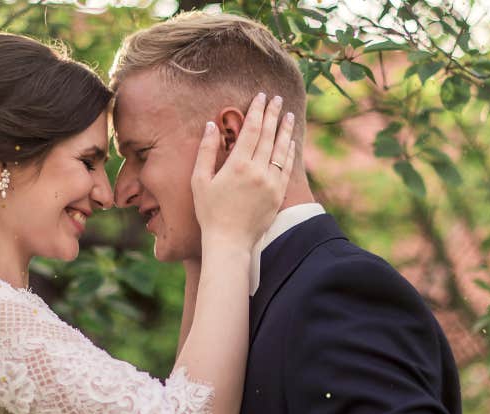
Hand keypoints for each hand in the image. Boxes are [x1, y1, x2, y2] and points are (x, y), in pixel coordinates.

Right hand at [191, 92, 296, 249]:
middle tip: (278, 99)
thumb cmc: (209, 211)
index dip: (257, 111)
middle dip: (273, 114)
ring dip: (285, 130)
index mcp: (237, 165)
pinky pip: (287, 168)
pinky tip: (290, 142)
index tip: (262, 97)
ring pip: (281, 150)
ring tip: (289, 115)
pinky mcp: (278, 195)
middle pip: (269, 135)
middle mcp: (257, 171)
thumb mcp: (199, 180)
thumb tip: (211, 125)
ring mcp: (271, 183)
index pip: (251, 130)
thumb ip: (206, 151)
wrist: (229, 241)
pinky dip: (289, 152)